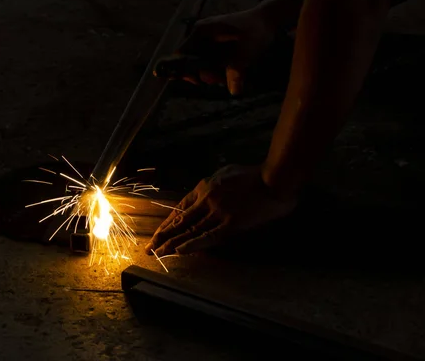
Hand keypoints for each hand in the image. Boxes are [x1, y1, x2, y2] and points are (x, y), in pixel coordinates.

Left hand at [145, 165, 297, 255]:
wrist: (274, 178)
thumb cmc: (254, 174)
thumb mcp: (226, 172)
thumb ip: (214, 184)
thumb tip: (206, 192)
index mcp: (205, 186)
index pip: (181, 206)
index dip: (169, 221)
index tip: (159, 231)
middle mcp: (206, 199)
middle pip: (181, 220)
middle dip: (163, 234)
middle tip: (149, 247)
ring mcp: (218, 212)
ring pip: (190, 229)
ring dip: (172, 242)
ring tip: (157, 252)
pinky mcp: (231, 224)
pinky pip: (208, 236)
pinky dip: (192, 243)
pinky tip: (179, 250)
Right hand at [176, 8, 276, 94]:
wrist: (268, 19)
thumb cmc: (256, 30)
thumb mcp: (247, 51)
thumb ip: (237, 70)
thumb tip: (233, 91)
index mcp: (201, 31)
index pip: (182, 54)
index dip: (185, 69)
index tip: (197, 81)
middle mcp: (200, 35)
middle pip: (191, 61)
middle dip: (203, 74)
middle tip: (218, 80)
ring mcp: (207, 39)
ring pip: (201, 63)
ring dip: (211, 73)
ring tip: (225, 78)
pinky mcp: (215, 45)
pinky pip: (209, 61)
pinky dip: (216, 69)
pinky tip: (227, 73)